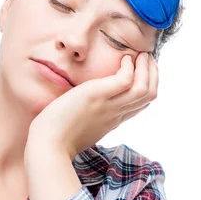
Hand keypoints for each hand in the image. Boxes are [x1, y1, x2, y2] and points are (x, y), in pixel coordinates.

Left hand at [25, 52, 157, 163]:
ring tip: (142, 55)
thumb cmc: (56, 138)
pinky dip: (130, 67)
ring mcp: (108, 105)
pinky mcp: (97, 96)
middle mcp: (115, 114)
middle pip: (148, 95)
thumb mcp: (79, 127)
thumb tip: (81, 109)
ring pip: (144, 88)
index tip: (142, 72)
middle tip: (147, 58)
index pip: (140, 104)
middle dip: (153, 74)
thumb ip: (88, 117)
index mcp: (112, 120)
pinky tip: (123, 59)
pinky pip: (125, 79)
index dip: (146, 86)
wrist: (47, 145)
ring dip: (147, 68)